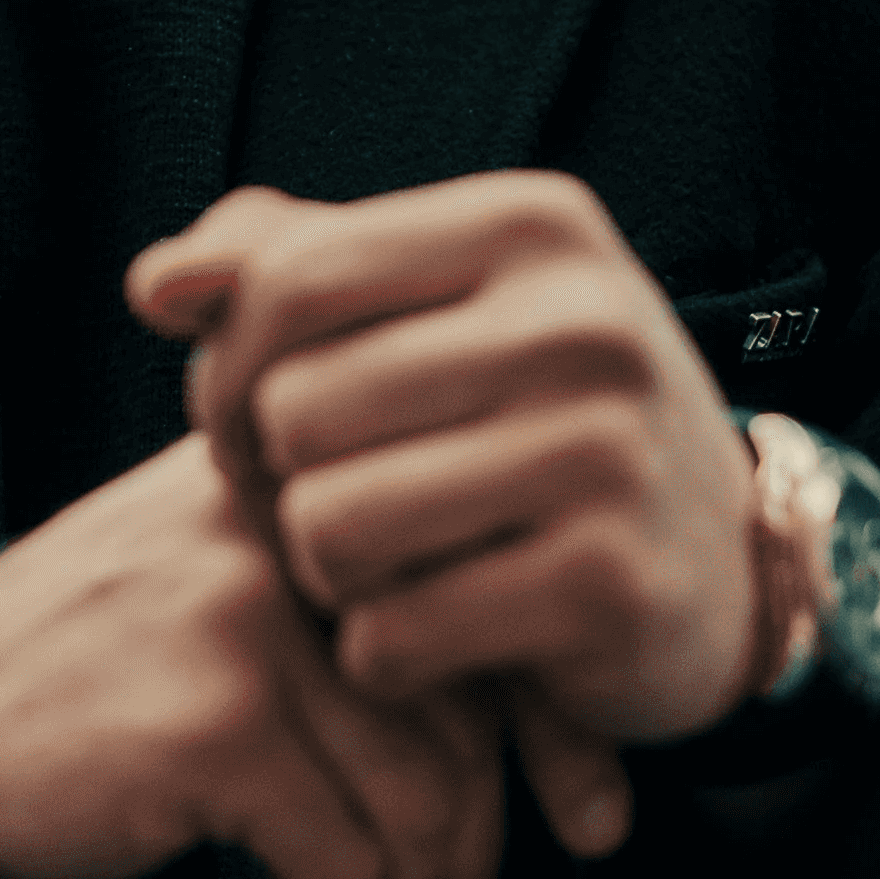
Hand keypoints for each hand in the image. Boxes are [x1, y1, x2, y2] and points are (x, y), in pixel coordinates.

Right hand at [0, 425, 505, 878]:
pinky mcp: (215, 718)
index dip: (552, 737)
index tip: (584, 820)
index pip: (488, 605)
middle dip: (471, 850)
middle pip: (470, 718)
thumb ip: (370, 622)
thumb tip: (554, 756)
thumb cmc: (102, 667)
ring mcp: (253, 617)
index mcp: (309, 488)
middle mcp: (292, 529)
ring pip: (424, 801)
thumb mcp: (241, 591)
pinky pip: (347, 860)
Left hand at [130, 174, 769, 835]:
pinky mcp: (609, 590)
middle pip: (296, 409)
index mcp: (529, 224)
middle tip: (319, 505)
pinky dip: (383, 654)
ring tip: (376, 565)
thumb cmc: (538, 409)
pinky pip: (393, 637)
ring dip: (324, 573)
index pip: (289, 279)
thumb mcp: (440, 303)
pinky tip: (436, 631)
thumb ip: (290, 264)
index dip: (228, 365)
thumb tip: (152, 287)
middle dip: (275, 480)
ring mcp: (605, 454)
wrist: (727, 556)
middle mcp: (581, 322)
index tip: (251, 420)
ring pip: (330, 527)